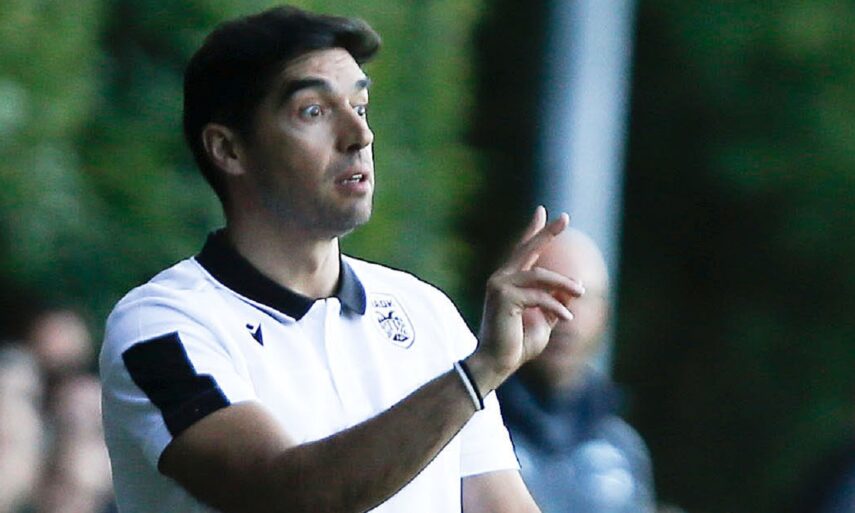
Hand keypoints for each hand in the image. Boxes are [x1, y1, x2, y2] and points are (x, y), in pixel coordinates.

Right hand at [467, 207, 584, 392]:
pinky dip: (556, 306)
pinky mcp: (503, 298)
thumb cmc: (517, 345)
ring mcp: (499, 286)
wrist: (497, 364)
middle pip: (527, 249)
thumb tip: (575, 287)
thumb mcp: (545, 320)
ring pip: (540, 275)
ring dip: (564, 284)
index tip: (542, 212)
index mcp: (508, 282)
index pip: (522, 251)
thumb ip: (556, 302)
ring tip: (581, 293)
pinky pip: (539, 296)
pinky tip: (567, 317)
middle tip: (564, 218)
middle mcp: (501, 279)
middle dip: (547, 233)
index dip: (533, 231)